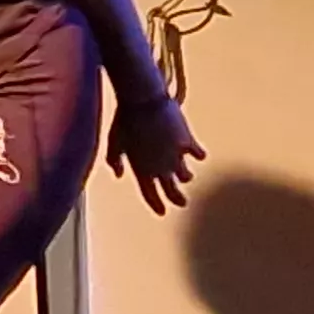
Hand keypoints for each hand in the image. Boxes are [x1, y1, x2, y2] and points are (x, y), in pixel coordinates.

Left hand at [109, 93, 203, 213]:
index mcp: (140, 169)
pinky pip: (197, 154)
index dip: (155, 204)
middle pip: (172, 191)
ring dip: (186, 177)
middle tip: (182, 203)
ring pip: (186, 176)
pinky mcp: (188, 142)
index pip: (149, 194)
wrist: (143, 100)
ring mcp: (175, 156)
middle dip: (177, 199)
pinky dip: (198, 155)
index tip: (162, 212)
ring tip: (187, 176)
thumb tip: (118, 174)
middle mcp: (160, 167)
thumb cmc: (124, 119)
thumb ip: (114, 160)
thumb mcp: (113, 142)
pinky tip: (199, 155)